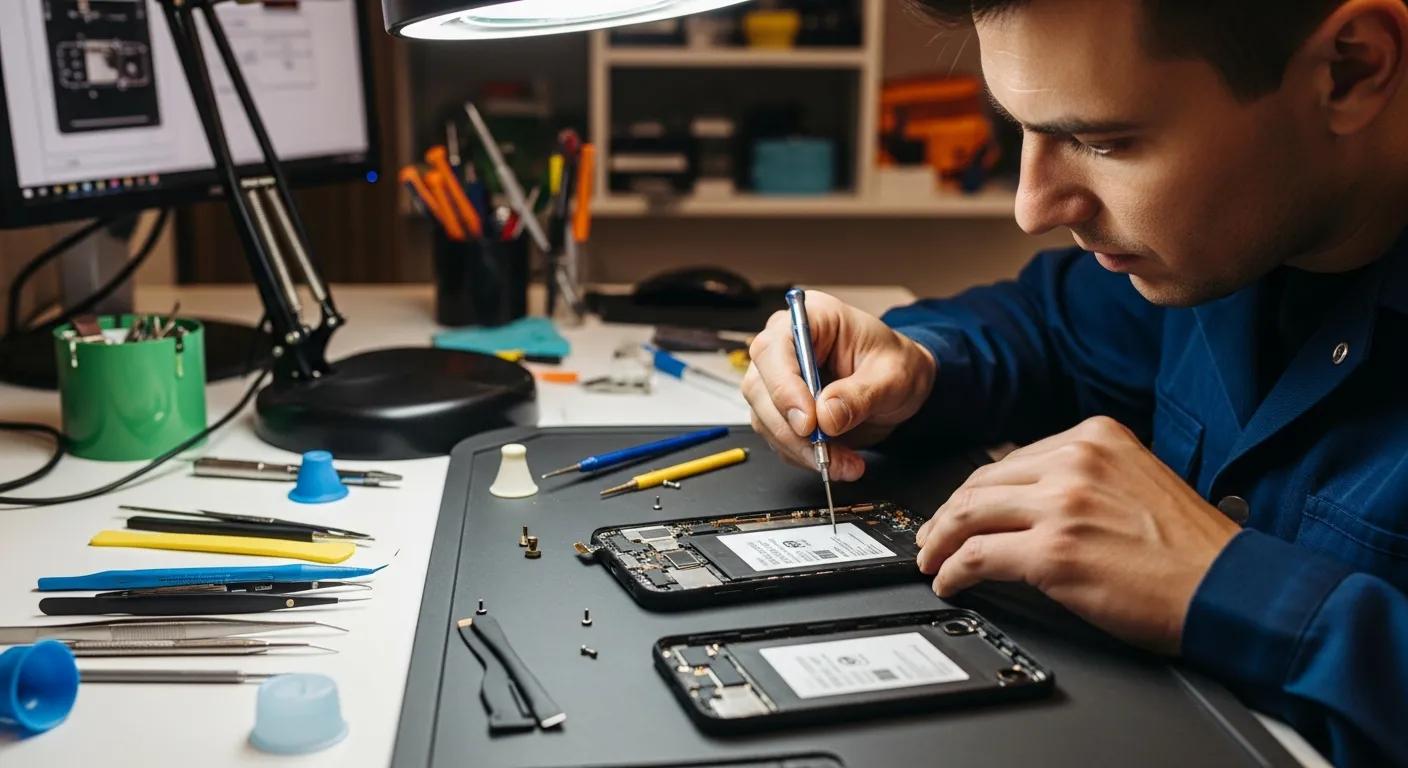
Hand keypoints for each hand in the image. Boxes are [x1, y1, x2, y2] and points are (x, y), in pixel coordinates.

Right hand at [741, 291, 936, 480]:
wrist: (900, 385)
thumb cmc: (896, 365)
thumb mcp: (893, 376)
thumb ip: (860, 395)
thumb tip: (826, 416)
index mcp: (812, 319)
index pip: (775, 349)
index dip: (784, 387)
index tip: (807, 422)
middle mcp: (786, 346)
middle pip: (760, 387)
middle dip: (791, 428)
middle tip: (825, 452)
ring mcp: (779, 378)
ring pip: (765, 419)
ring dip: (800, 449)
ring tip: (843, 463)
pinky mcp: (782, 409)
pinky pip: (779, 438)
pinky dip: (805, 456)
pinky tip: (837, 462)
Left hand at [914, 416, 1240, 653]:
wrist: (1230, 587)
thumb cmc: (1191, 548)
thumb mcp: (1135, 478)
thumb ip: (1082, 476)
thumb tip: (1025, 495)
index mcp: (1094, 436)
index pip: (1009, 460)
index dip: (974, 491)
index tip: (959, 509)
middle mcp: (1075, 460)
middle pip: (981, 484)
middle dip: (947, 515)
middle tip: (932, 538)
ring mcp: (1062, 504)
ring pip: (969, 515)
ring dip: (941, 542)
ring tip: (932, 561)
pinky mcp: (1054, 552)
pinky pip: (978, 556)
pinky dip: (955, 570)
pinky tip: (952, 582)